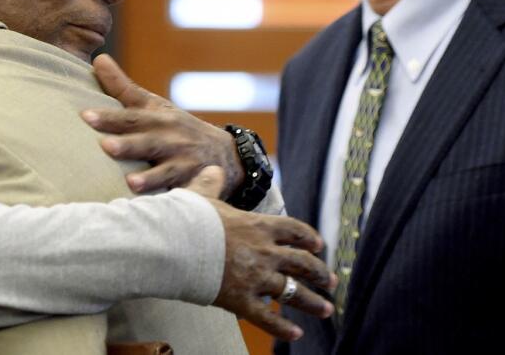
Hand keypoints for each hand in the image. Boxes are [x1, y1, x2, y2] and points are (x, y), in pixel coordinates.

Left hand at [83, 54, 244, 196]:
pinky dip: (178, 200)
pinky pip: (187, 195)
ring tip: (131, 183)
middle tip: (105, 146)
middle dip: (129, 144)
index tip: (86, 116)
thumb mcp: (154, 107)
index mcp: (158, 119)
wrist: (224, 154)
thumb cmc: (175, 129)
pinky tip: (163, 211)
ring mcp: (185, 163)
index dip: (109, 117)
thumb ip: (123, 87)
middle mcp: (172, 139)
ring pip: (168, 171)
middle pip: (148, 141)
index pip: (131, 117)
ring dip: (151, 177)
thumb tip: (97, 59)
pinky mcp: (196, 186)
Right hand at [186, 167, 334, 340]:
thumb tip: (213, 169)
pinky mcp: (241, 300)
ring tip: (327, 309)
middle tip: (331, 281)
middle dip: (320, 273)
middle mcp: (264, 252)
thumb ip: (211, 183)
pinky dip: (282, 328)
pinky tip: (296, 334)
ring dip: (313, 302)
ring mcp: (255, 277)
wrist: (172, 243)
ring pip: (293, 292)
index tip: (319, 246)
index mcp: (258, 226)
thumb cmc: (186, 218)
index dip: (309, 238)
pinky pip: (268, 318)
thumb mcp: (201, 195)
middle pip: (302, 263)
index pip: (294, 230)